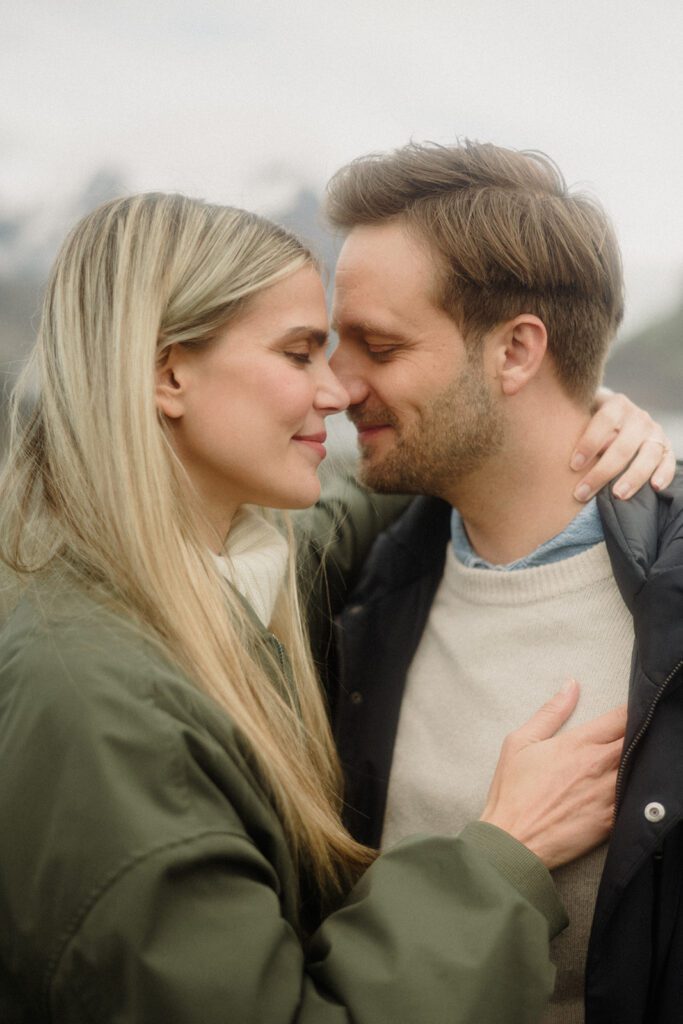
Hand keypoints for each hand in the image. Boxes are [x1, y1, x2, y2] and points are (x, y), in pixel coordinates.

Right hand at [480, 680, 625, 869]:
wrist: (512, 841)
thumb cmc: (512, 792)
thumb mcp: (521, 742)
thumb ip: (550, 712)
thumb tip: (571, 685)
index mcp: (579, 743)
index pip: (621, 717)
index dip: (632, 710)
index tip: (635, 709)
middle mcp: (599, 766)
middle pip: (637, 740)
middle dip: (643, 732)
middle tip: (643, 731)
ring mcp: (609, 794)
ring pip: (643, 768)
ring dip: (645, 759)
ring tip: (643, 757)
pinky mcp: (612, 820)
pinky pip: (637, 800)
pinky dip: (640, 789)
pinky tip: (637, 786)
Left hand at [570, 388, 674, 501]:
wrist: (616, 417)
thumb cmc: (591, 419)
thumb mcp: (584, 415)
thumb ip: (579, 428)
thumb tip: (576, 457)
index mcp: (617, 404)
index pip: (605, 421)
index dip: (589, 443)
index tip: (573, 465)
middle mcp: (639, 417)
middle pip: (623, 446)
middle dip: (602, 472)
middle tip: (583, 492)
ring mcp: (655, 432)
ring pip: (648, 455)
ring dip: (632, 477)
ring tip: (617, 495)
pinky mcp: (666, 448)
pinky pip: (668, 461)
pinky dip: (664, 474)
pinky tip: (655, 488)